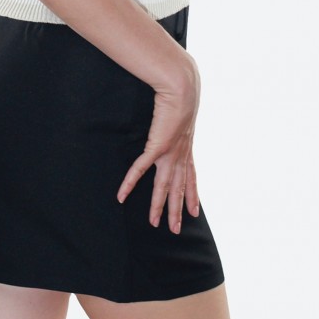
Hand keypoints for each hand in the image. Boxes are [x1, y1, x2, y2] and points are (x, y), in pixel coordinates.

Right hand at [116, 55, 201, 232]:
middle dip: (178, 210)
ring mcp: (169, 152)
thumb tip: (175, 111)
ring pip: (163, 186)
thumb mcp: (184, 109)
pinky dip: (130, 183)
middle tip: (176, 230)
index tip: (196, 212)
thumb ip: (178, 115)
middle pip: (179, 188)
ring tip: (154, 223)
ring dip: (159, 206)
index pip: (191, 177)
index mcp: (187, 146)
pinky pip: (140, 169)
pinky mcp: (157, 147)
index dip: (193, 195)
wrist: (182, 87)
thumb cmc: (182, 92)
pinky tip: (122, 196)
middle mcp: (181, 153)